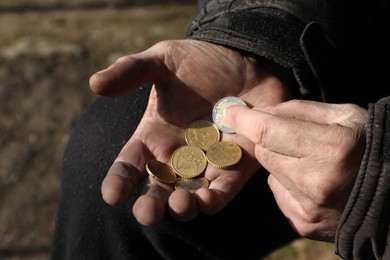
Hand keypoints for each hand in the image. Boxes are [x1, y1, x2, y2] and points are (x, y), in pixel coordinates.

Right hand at [89, 39, 291, 224]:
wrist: (245, 60)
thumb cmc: (201, 61)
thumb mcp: (163, 60)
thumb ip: (131, 71)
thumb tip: (95, 83)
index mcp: (154, 136)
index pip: (130, 165)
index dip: (119, 181)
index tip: (111, 195)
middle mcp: (176, 156)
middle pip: (157, 189)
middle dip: (150, 205)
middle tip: (147, 213)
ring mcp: (205, 164)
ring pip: (189, 197)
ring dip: (182, 206)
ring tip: (178, 204)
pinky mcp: (234, 167)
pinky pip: (222, 191)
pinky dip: (213, 199)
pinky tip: (206, 199)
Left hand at [224, 99, 367, 240]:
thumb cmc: (369, 147)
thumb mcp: (344, 115)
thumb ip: (299, 110)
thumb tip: (261, 112)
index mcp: (330, 149)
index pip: (268, 132)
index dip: (244, 120)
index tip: (229, 112)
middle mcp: (316, 182)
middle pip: (264, 153)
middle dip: (269, 141)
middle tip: (290, 137)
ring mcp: (308, 207)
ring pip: (269, 173)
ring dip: (280, 162)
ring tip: (309, 161)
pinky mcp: (303, 223)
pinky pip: (278, 193)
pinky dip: (286, 183)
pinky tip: (310, 181)